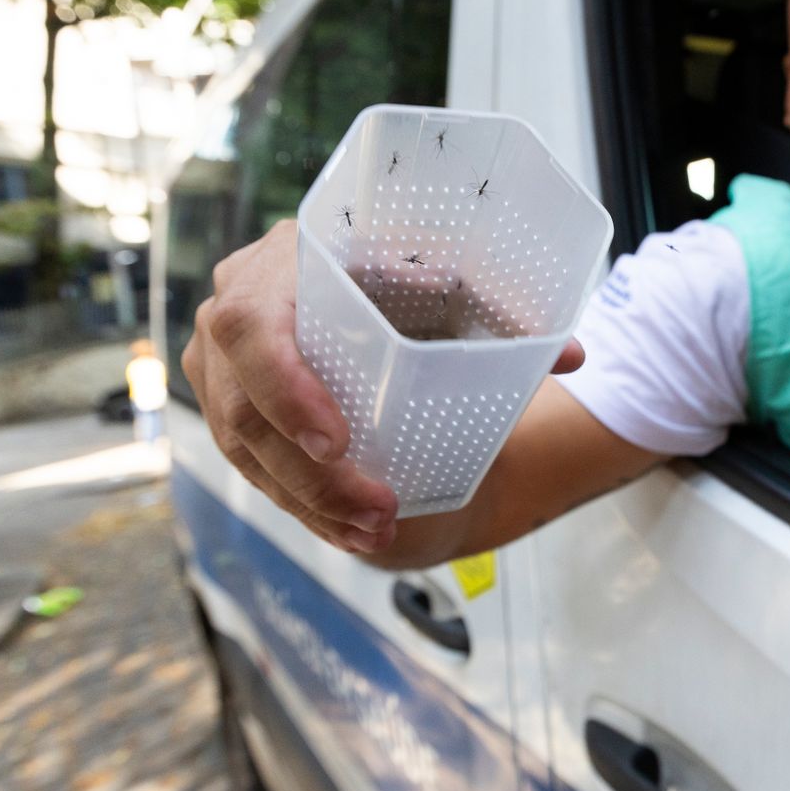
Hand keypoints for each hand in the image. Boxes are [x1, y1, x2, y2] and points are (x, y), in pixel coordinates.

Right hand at [181, 220, 585, 552]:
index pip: (251, 326)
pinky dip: (305, 507)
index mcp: (285, 257)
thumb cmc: (413, 288)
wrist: (376, 306)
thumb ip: (506, 314)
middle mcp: (234, 304)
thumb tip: (570, 355)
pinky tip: (352, 532)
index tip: (340, 443)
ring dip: (312, 501)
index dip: (285, 389)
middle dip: (311, 475)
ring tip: (374, 529)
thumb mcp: (453, 291)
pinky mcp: (226, 407)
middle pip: (243, 405)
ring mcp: (219, 363)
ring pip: (244, 449)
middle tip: (378, 510)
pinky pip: (251, 470)